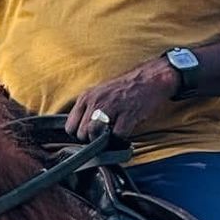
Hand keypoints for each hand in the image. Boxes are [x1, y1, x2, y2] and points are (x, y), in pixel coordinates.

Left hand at [64, 57, 178, 140]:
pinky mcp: (127, 115)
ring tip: (112, 134)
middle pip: (82, 134)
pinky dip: (122, 138)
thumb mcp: (98, 93)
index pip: (70, 126)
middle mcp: (96, 102)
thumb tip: (79, 130)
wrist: (149, 79)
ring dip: (104, 140)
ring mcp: (111, 108)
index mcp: (86, 97)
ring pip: (95, 135)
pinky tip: (125, 129)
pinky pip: (117, 136)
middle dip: (91, 140)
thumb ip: (87, 109)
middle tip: (102, 136)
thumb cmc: (124, 87)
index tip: (88, 134)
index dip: (79, 134)